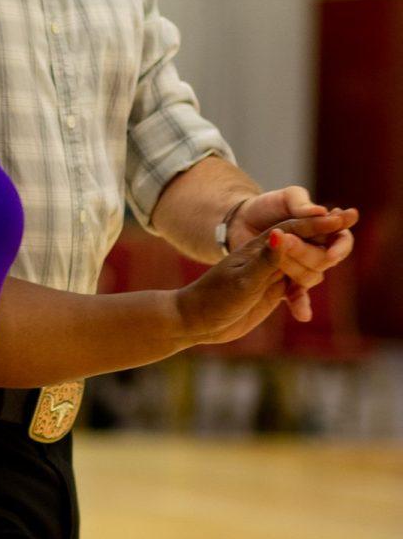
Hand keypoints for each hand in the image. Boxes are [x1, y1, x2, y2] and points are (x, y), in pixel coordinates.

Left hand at [178, 209, 359, 346]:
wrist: (194, 319)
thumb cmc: (213, 296)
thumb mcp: (241, 278)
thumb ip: (265, 258)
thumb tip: (281, 233)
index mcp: (264, 243)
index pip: (300, 227)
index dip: (323, 223)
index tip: (344, 218)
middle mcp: (272, 254)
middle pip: (309, 247)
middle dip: (317, 253)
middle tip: (303, 270)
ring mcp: (273, 273)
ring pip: (307, 269)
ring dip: (309, 276)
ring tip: (291, 293)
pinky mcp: (272, 292)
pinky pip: (297, 291)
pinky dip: (302, 300)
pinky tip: (301, 314)